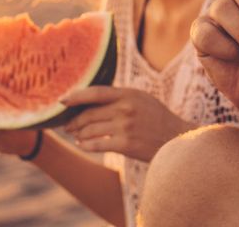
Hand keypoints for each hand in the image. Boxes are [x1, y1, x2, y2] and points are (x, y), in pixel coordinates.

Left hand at [60, 87, 193, 161]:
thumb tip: (91, 98)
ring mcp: (125, 127)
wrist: (176, 138)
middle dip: (74, 121)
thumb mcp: (141, 99)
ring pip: (90, 130)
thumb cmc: (157, 118)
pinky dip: (86, 145)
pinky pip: (97, 145)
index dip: (76, 96)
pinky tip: (83, 144)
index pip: (96, 92)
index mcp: (128, 94)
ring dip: (79, 134)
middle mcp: (126, 109)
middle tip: (67, 125)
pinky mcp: (126, 145)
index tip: (62, 101)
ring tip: (76, 135)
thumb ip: (120, 97)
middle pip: (89, 114)